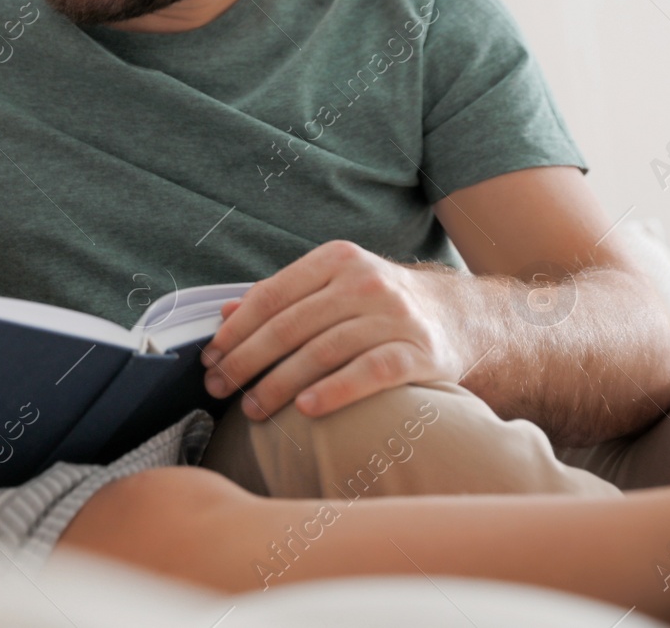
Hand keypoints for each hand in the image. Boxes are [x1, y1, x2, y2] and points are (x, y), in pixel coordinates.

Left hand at [200, 240, 468, 419]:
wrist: (459, 317)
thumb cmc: (379, 305)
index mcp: (336, 259)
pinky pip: (370, 373)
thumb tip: (224, 315)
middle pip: (290, 326)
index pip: (271, 296)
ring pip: (322, 351)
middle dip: (246, 361)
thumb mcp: (333, 286)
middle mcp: (365, 282)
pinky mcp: (420, 353)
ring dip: (279, 384)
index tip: (209, 358)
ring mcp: (395, 316)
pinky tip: (306, 410)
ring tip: (252, 409)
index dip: (235, 331)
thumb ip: (282, 297)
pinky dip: (335, 391)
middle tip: (220, 389)